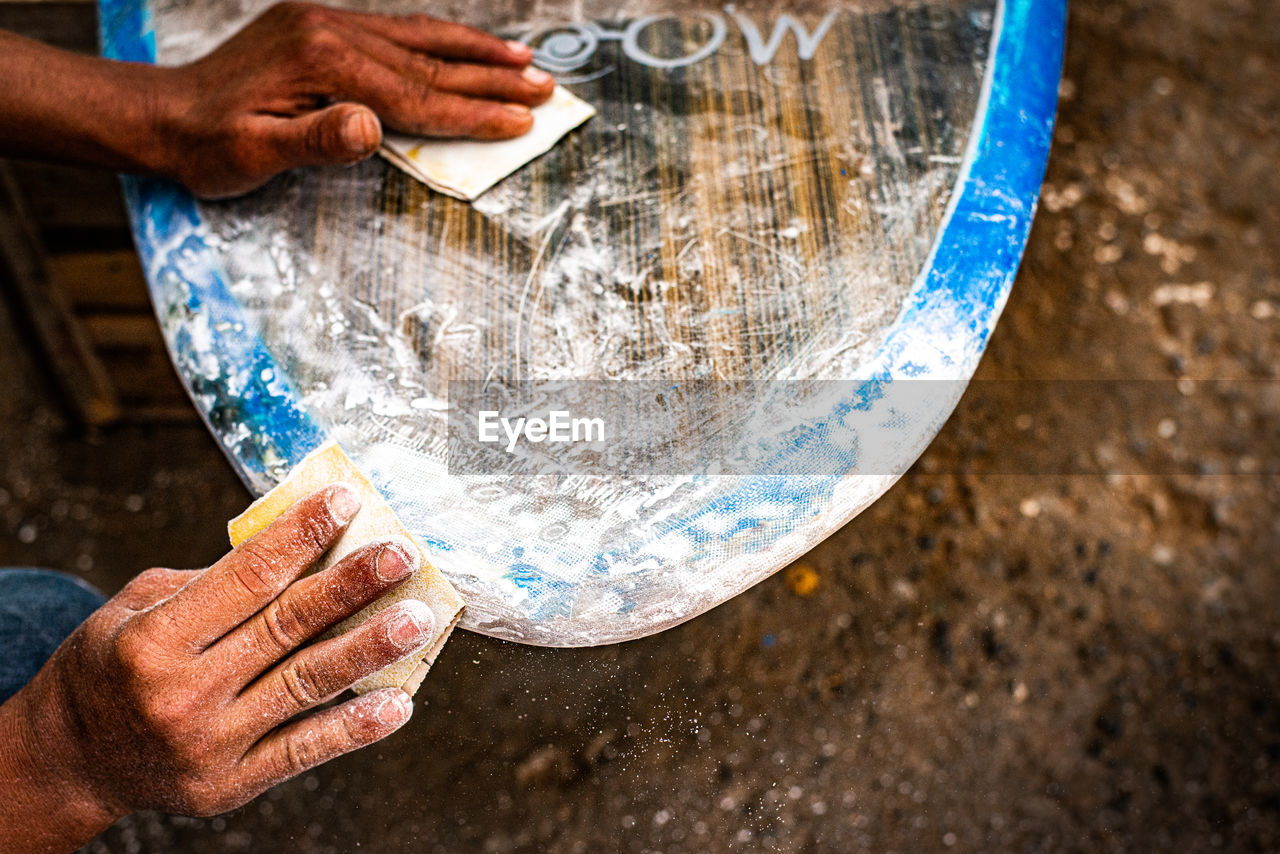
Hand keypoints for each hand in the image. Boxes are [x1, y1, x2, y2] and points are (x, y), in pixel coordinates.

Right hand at [0, 484, 434, 851]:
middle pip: (286, 626)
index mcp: (154, 639)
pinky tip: (399, 703)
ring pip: (306, 685)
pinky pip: (305, 750)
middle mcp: (182, 693)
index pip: (246, 577)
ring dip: (369, 648)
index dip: (302, 534)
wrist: (72, 758)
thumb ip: (214, 582)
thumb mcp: (138, 607)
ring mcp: (209, 744)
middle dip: (351, 585)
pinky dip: (356, 727)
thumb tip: (301, 545)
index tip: (346, 500)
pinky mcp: (231, 784)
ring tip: (417, 619)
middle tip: (402, 554)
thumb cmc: (113, 665)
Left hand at [159, 2, 555, 195]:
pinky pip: (397, 31)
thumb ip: (314, 141)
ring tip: (525, 59)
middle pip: (429, 61)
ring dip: (476, 50)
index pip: (416, 94)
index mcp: (322, 61)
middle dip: (492, 78)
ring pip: (420, 38)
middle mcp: (331, 30)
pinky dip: (438, 40)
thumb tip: (370, 127)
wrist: (165, 115)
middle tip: (546, 89)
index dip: (471, 112)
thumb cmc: (209, 147)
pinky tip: (462, 46)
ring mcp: (327, 23)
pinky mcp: (322, 27)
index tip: (520, 122)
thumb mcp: (253, 154)